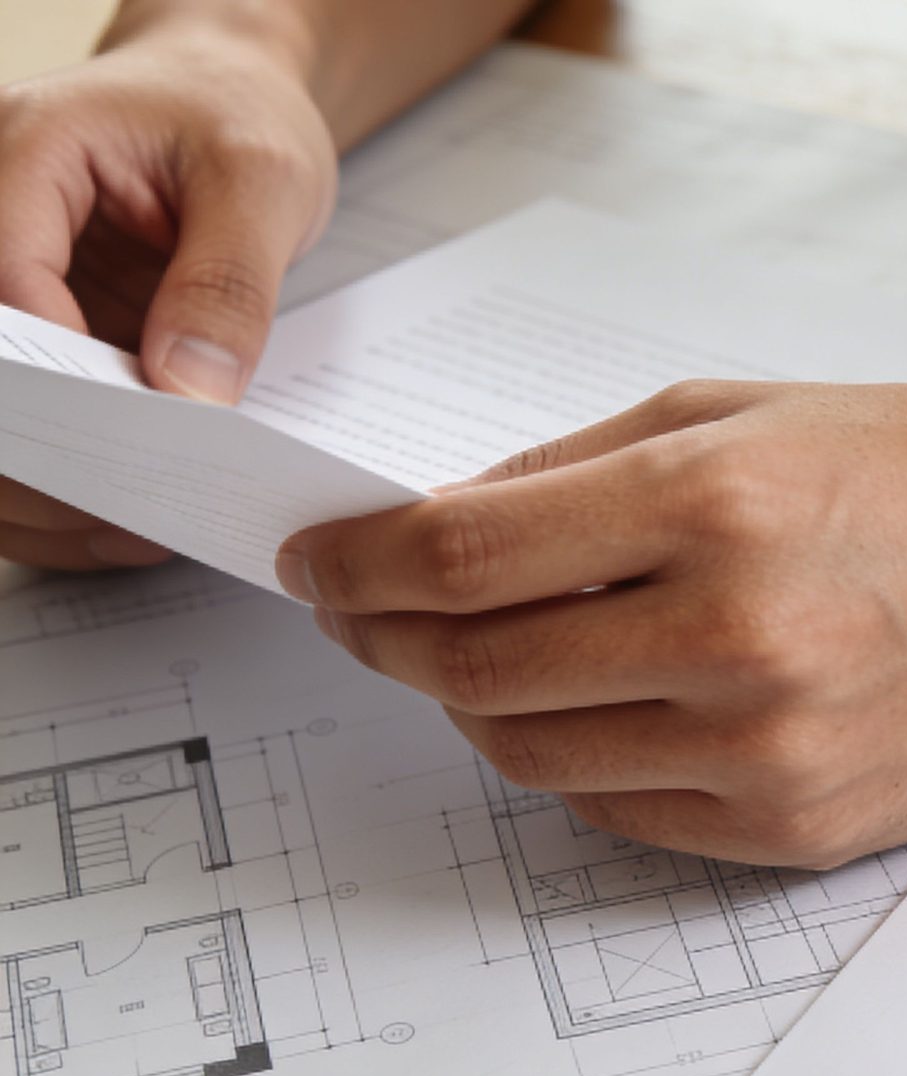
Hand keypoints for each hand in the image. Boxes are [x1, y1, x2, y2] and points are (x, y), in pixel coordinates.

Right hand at [0, 16, 336, 569]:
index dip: (64, 384)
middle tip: (125, 521)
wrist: (228, 89)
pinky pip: (32, 414)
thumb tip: (189, 390)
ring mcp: (10, 282)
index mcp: (21, 158)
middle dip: (39, 453)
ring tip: (132, 536)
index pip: (7, 290)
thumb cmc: (237, 113)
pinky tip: (128, 516)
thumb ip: (228, 281)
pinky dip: (67, 475)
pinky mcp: (43, 327)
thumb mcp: (262, 179)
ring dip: (43, 484)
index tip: (137, 448)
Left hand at [276, 382, 906, 867]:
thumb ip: (584, 469)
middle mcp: (740, 637)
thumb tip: (441, 531)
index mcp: (720, 503)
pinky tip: (604, 710)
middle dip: (388, 642)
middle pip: (472, 670)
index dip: (355, 567)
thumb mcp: (749, 410)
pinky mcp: (801, 828)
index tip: (322, 565)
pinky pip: (622, 813)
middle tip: (371, 618)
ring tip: (497, 661)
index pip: (460, 559)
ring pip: (533, 756)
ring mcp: (772, 749)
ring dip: (478, 708)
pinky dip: (579, 763)